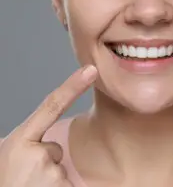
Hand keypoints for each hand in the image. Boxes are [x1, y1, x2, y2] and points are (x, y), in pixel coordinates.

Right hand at [0, 65, 96, 186]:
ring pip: (60, 168)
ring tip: (29, 186)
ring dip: (48, 177)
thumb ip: (27, 141)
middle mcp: (37, 154)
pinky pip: (67, 184)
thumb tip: (45, 142)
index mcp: (20, 141)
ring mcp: (51, 173)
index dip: (73, 86)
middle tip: (24, 177)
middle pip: (55, 150)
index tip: (91, 70)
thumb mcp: (8, 154)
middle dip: (45, 161)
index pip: (52, 106)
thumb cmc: (2, 179)